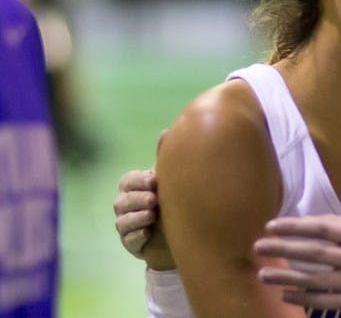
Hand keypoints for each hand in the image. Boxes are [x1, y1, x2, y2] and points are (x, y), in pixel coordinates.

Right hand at [112, 131, 175, 269]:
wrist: (182, 231)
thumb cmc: (174, 198)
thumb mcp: (171, 178)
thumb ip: (165, 158)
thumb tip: (166, 132)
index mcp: (134, 187)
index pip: (127, 180)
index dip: (139, 181)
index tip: (155, 180)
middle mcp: (125, 206)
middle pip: (122, 201)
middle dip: (137, 199)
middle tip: (154, 199)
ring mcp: (126, 226)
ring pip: (122, 221)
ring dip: (136, 217)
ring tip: (152, 214)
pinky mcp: (131, 244)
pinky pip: (128, 240)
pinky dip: (137, 236)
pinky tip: (148, 232)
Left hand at [254, 215, 340, 314]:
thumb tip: (309, 226)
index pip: (324, 228)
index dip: (296, 226)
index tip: (272, 226)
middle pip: (315, 252)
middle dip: (284, 249)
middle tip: (259, 246)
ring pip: (316, 279)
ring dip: (286, 276)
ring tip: (263, 273)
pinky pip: (325, 301)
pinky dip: (303, 297)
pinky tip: (286, 293)